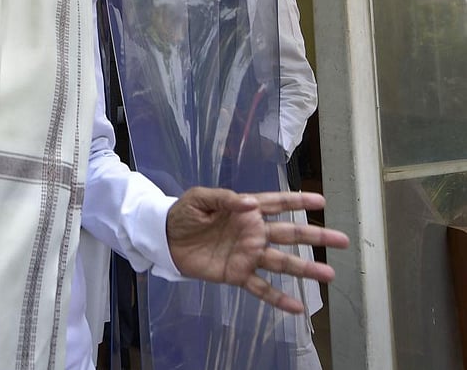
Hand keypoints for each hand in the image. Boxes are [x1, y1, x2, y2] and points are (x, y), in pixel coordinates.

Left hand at [166, 187, 348, 313]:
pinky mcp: (237, 274)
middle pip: (290, 234)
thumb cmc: (183, 214)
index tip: (321, 200)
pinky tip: (297, 308)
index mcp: (246, 210)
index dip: (297, 201)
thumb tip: (250, 204)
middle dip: (316, 235)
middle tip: (342, 239)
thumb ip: (225, 199)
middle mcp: (253, 233)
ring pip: (282, 262)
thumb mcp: (200, 198)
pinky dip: (279, 299)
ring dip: (306, 268)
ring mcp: (247, 255)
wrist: (165, 238)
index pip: (276, 204)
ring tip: (330, 274)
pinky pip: (260, 288)